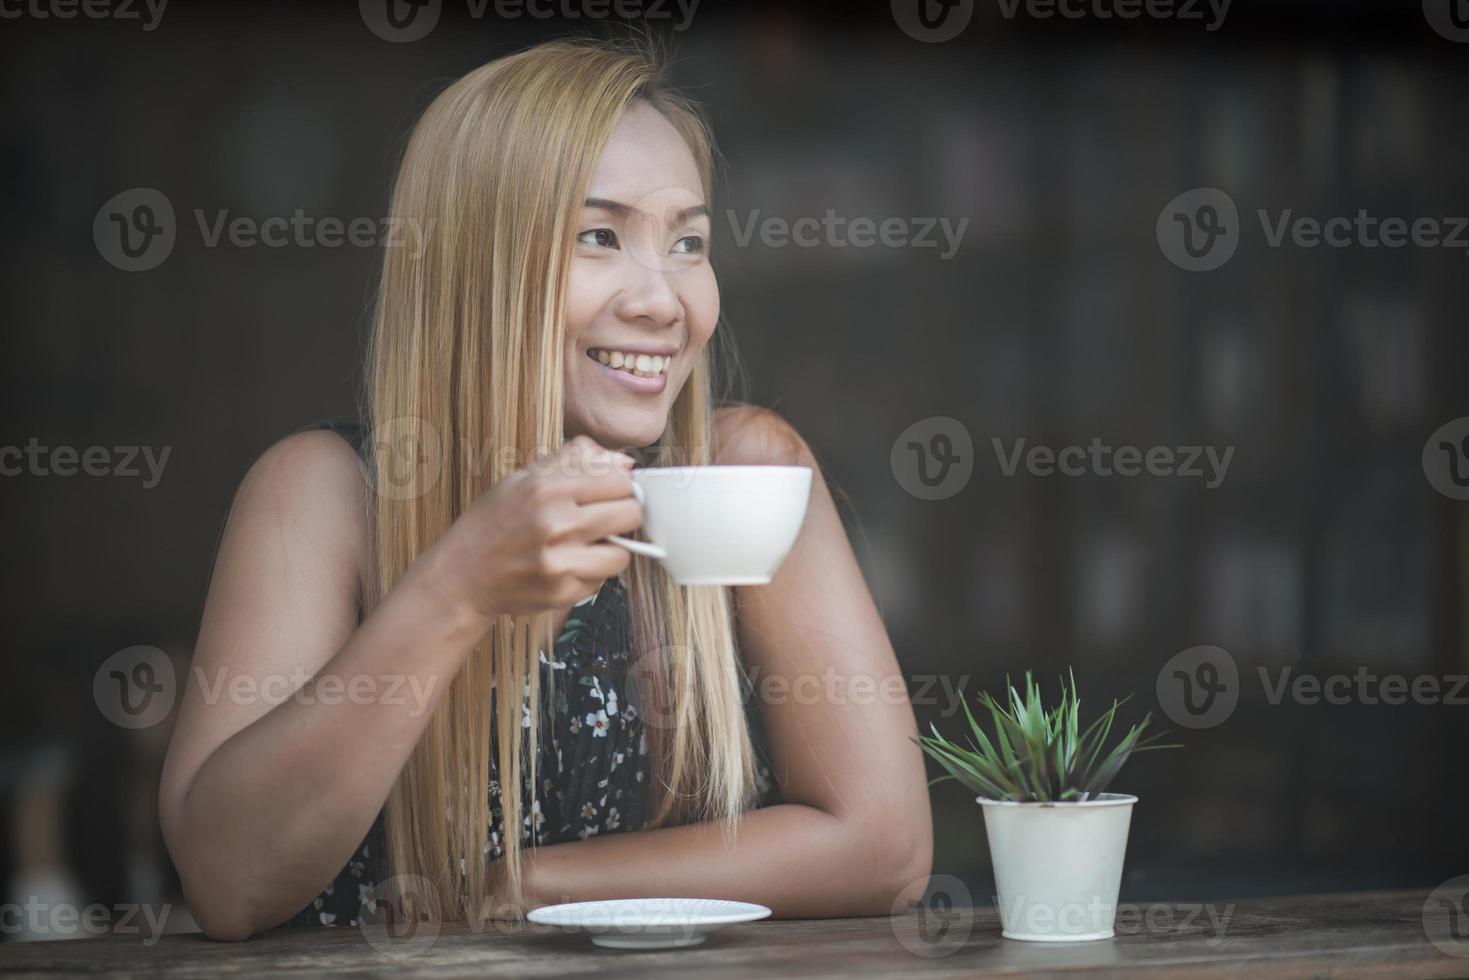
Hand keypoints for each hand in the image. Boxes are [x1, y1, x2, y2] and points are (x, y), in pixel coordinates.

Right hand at [422, 436, 642, 618]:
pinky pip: (602, 581)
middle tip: (606, 519)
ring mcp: (560, 561)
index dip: (620, 487)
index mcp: (547, 488)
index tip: (612, 494)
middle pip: (631, 514)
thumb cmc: (493, 524)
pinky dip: (592, 573)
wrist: (461, 576)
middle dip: (623, 515)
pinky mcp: (563, 592)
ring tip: (586, 544)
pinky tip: (569, 564)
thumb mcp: (523, 478)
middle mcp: (556, 523)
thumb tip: (625, 463)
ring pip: (624, 554)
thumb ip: (574, 462)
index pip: (620, 481)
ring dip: (611, 549)